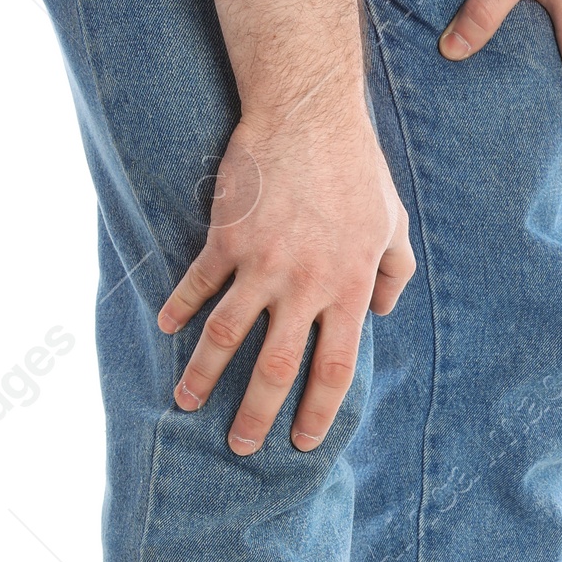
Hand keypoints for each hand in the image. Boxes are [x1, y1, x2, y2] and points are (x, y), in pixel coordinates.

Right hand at [157, 99, 414, 453]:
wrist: (308, 115)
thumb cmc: (356, 169)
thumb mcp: (393, 223)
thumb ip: (395, 272)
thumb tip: (386, 312)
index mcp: (349, 288)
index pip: (333, 368)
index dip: (317, 410)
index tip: (302, 440)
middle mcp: (304, 285)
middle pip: (276, 367)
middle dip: (257, 414)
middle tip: (242, 446)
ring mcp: (262, 263)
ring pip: (226, 336)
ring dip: (203, 376)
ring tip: (187, 404)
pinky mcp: (227, 238)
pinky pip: (197, 284)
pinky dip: (178, 310)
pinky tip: (166, 330)